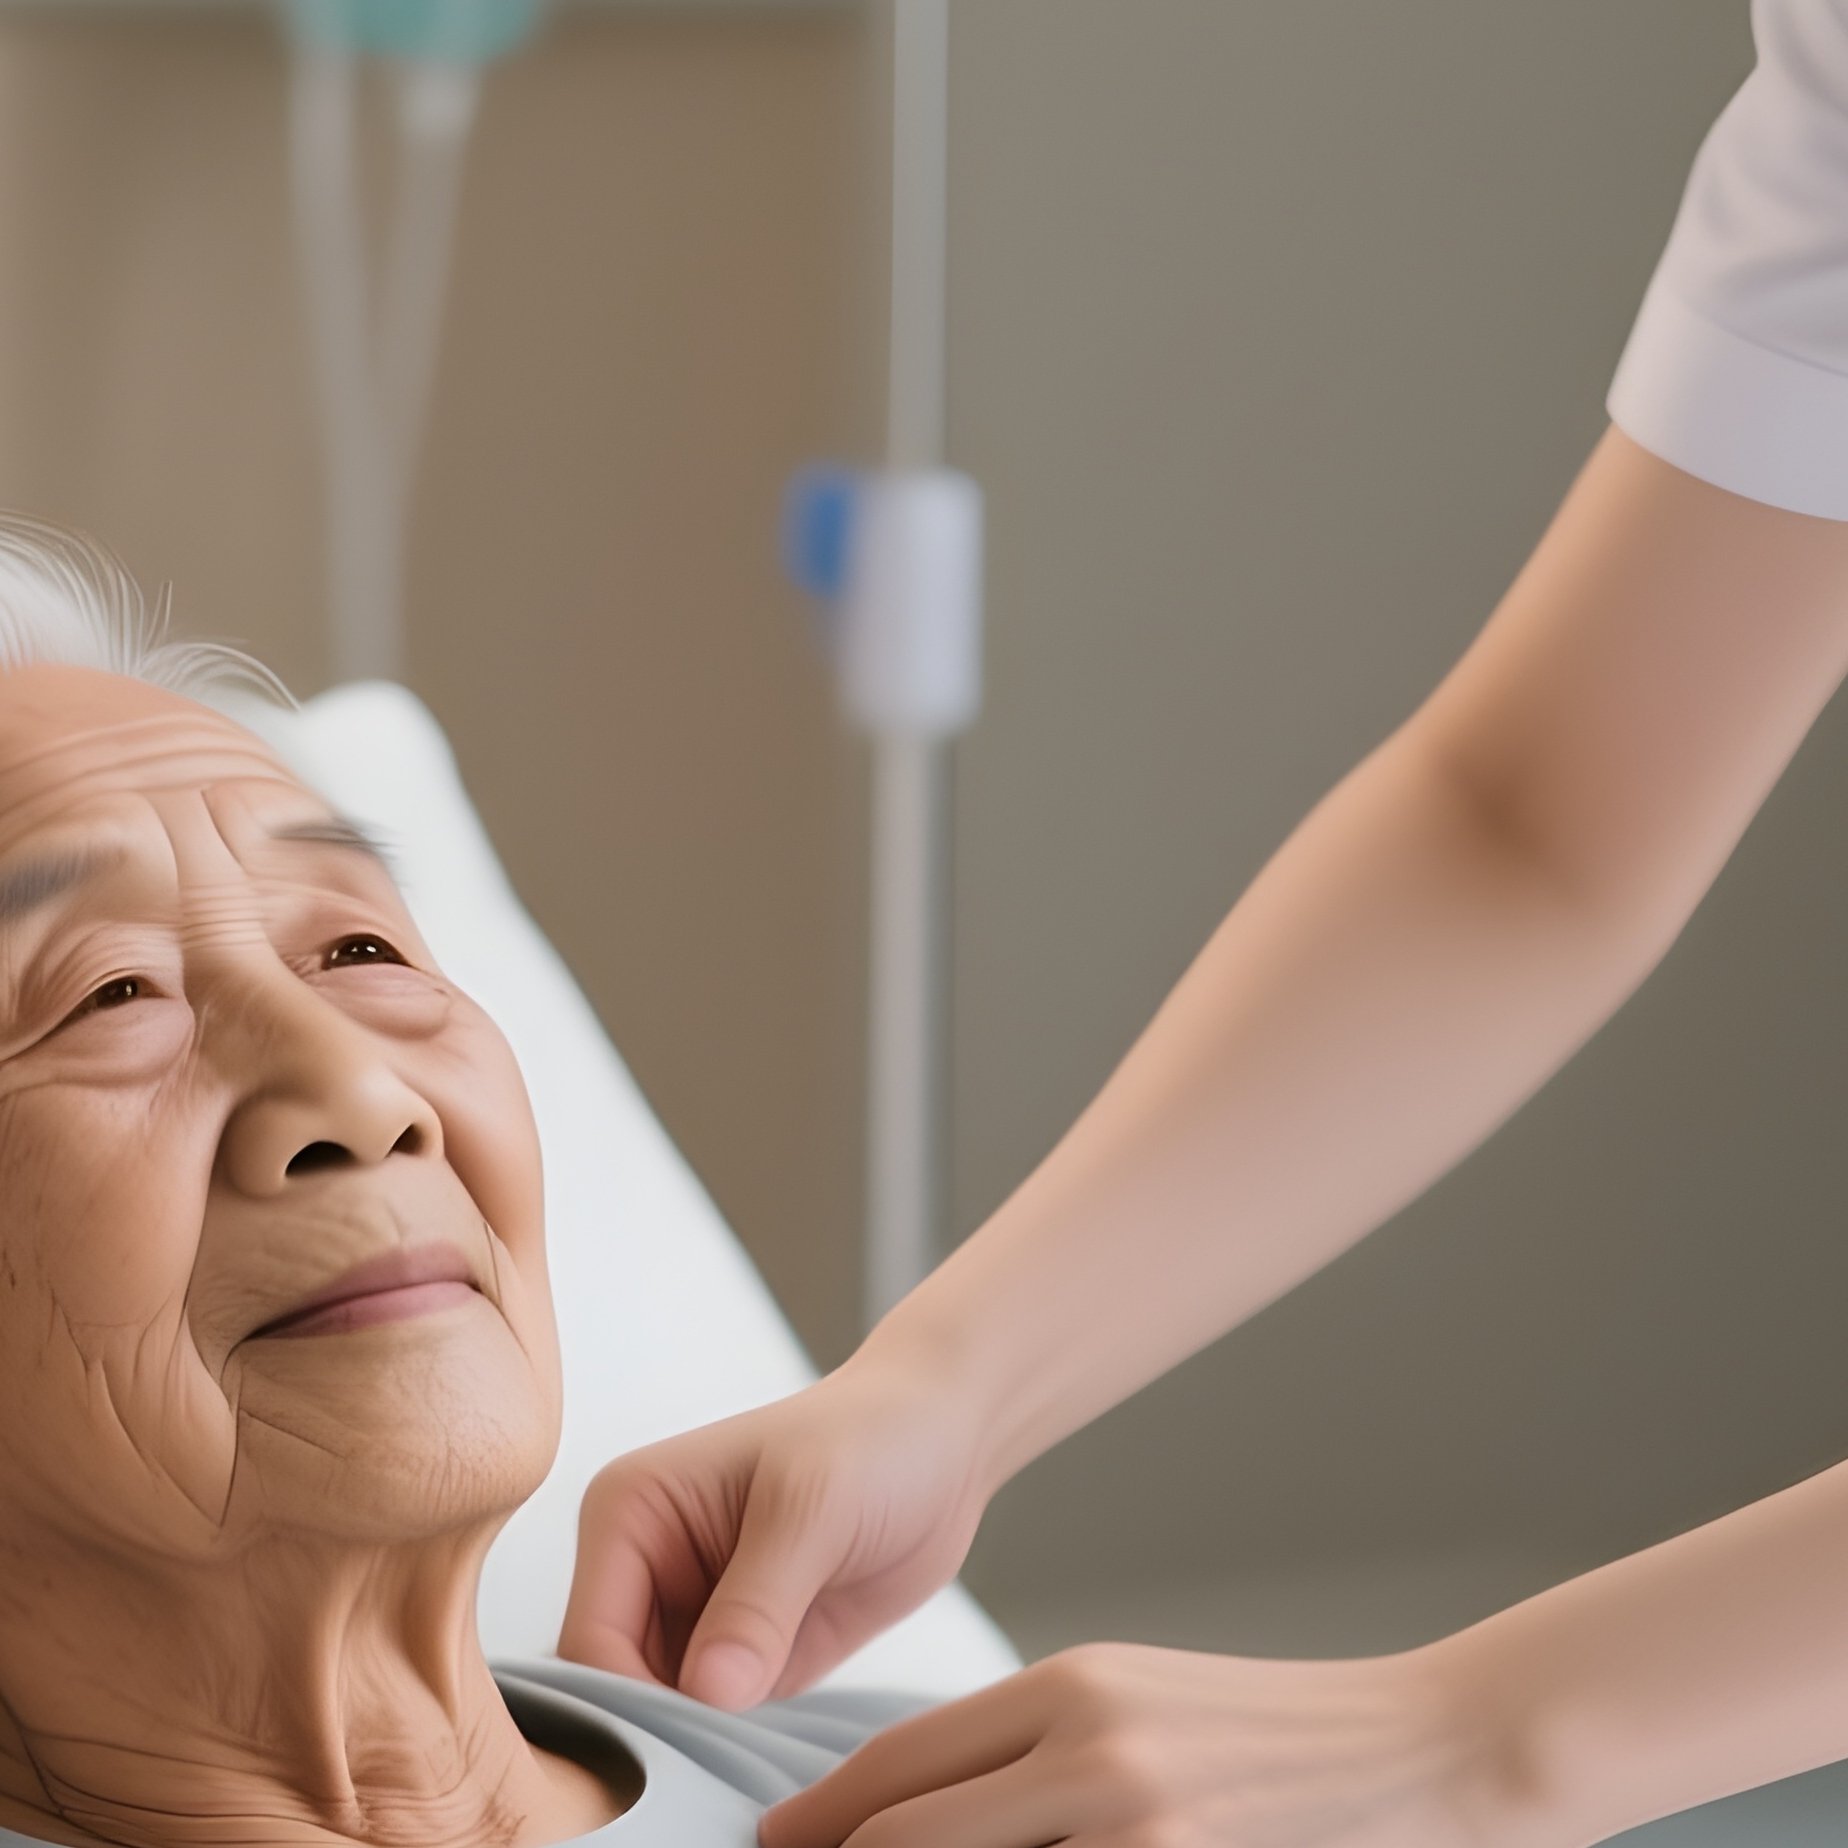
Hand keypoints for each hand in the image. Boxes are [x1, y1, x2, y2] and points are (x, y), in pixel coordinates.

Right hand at [557, 1344, 993, 1709]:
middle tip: (730, 1752)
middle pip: (614, 1686)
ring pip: (661, 1712)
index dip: (631, 1697)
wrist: (944, 1444)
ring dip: (704, 1741)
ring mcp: (693, 1613)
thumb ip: (757, 1605)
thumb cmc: (872, 1441)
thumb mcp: (814, 1509)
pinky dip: (740, 1740)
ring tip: (764, 1731)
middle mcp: (645, 1564)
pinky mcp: (743, 1652)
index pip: (591, 1638)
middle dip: (667, 1727)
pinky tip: (778, 1735)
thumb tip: (708, 1693)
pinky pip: (717, 1720)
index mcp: (630, 1510)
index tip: (699, 1733)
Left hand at [761, 1638, 1549, 1847]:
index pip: (896, 1765)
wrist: (1422, 1753)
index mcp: (1066, 1688)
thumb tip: (922, 1814)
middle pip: (903, 1836)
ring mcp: (1136, 1829)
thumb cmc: (1264, 1736)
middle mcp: (1087, 1752)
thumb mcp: (1132, 1704)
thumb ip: (1029, 1752)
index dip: (817, 1819)